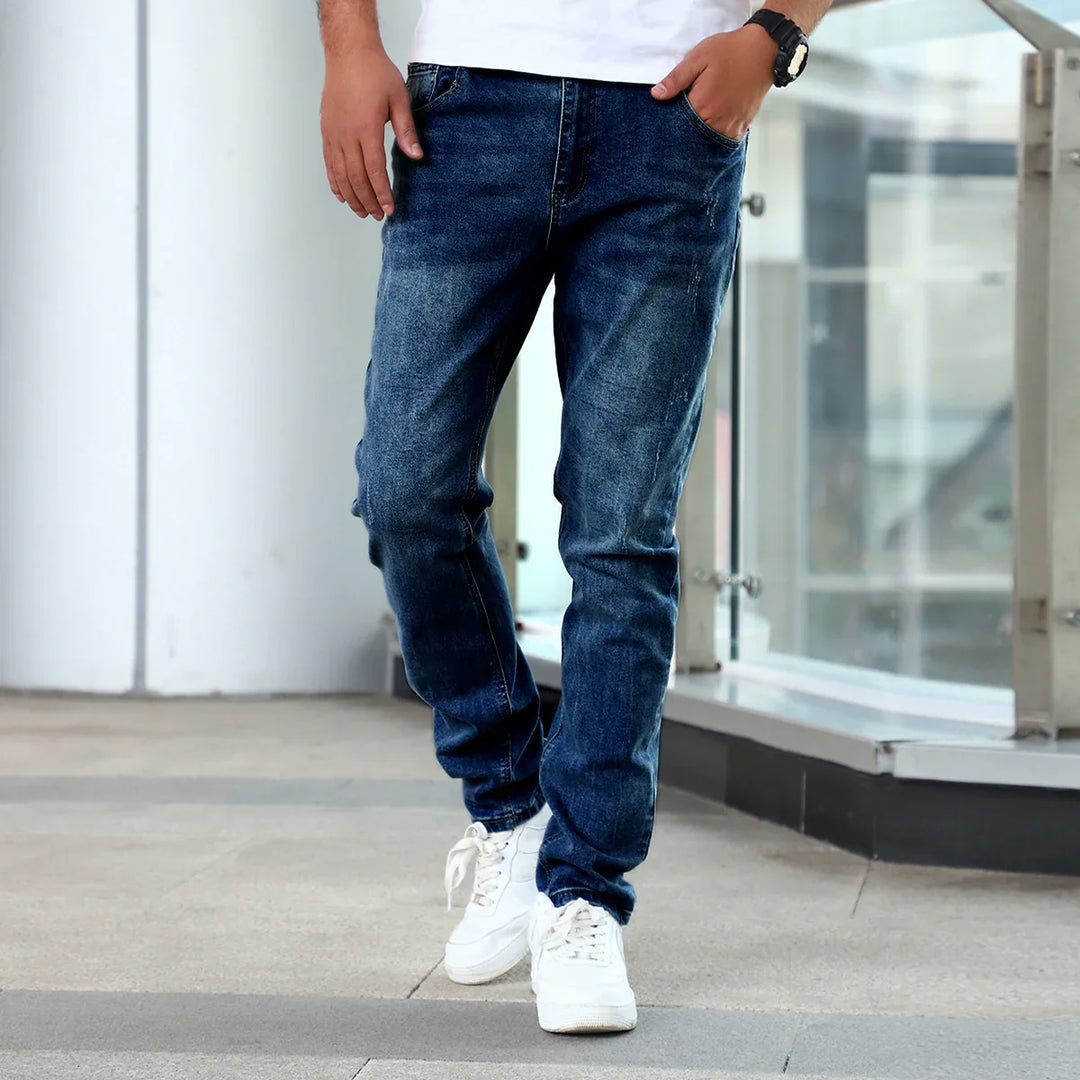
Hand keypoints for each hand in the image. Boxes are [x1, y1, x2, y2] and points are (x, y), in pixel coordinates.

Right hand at [320, 46, 422, 219]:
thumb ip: (406, 130)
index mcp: (366, 128)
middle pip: (356, 178)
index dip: (382, 193)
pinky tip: (342, 195)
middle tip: (378, 216)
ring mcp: (333, 134)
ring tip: (362, 212)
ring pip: (340, 174)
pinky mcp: (326, 131)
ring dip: (351, 196)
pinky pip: (329, 163)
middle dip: (368, 200)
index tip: (389, 209)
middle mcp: (346, 134)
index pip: (374, 170)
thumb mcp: (399, 98)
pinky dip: (335, 182)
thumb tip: (417, 156)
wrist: (348, 52)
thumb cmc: (375, 72)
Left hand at [650, 25, 778, 142]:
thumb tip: (656, 95)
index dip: (671, 121)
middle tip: (686, 114)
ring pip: (707, 140)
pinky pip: (723, 139)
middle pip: (692, 136)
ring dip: (701, 133)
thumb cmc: (731, 50)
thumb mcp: (698, 58)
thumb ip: (676, 79)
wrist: (764, 49)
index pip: (677, 125)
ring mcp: (731, 126)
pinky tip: (712, 121)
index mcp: (703, 106)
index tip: (669, 115)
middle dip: (685, 129)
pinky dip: (715, 133)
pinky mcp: (741, 127)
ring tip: (702, 115)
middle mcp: (718, 121)